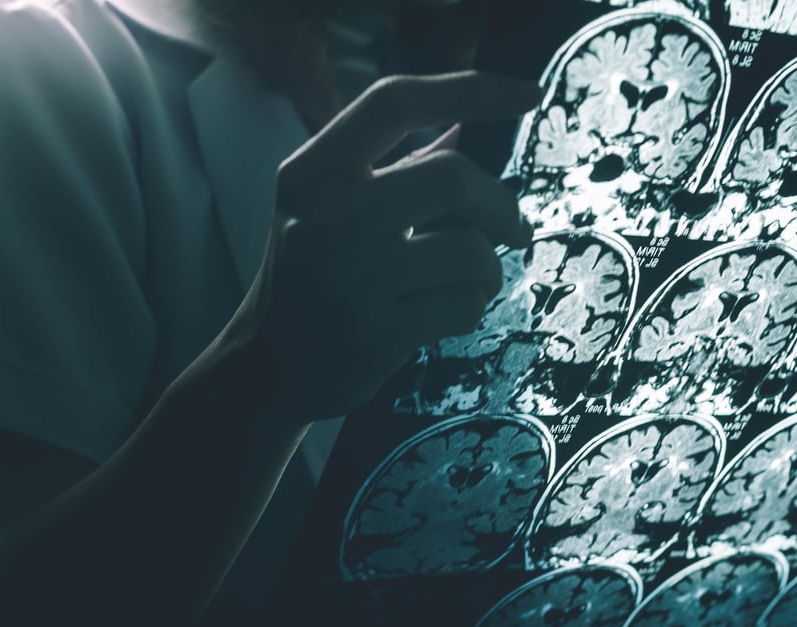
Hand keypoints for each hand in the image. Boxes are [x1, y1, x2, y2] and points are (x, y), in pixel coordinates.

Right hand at [229, 72, 540, 423]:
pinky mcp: (376, 332)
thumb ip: (388, 167)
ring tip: (468, 281)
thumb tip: (458, 122)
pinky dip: (472, 307)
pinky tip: (445, 313)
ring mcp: (351, 277)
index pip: (393, 102)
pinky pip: (465, 305)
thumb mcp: (327, 210)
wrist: (267, 368)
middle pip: (452, 176)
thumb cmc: (313, 276)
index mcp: (311, 172)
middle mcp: (325, 216)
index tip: (529, 94)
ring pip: (471, 251)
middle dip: (500, 205)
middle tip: (514, 228)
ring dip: (488, 270)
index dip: (468, 88)